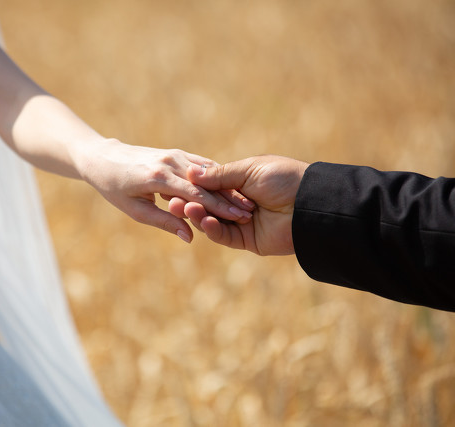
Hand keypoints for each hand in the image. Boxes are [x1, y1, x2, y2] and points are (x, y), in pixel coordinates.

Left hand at [79, 139, 253, 242]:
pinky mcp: (175, 153)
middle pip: (207, 183)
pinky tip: (232, 187)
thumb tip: (190, 237)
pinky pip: (201, 165)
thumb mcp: (136, 210)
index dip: (220, 207)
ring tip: (246, 201)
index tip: (239, 218)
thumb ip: (164, 222)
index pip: (197, 195)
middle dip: (230, 198)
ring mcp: (174, 155)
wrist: (104, 158)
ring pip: (208, 172)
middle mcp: (170, 163)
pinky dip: (217, 177)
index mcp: (159, 178)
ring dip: (227, 186)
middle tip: (251, 212)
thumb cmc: (115, 188)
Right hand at [168, 155, 308, 254]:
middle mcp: (238, 203)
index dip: (192, 187)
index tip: (173, 185)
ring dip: (197, 216)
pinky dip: (212, 229)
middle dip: (189, 203)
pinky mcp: (246, 241)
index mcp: (240, 183)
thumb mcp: (249, 170)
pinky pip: (224, 236)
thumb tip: (190, 172)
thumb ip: (219, 175)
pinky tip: (204, 221)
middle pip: (207, 206)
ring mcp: (241, 223)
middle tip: (172, 201)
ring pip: (212, 221)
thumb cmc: (284, 179)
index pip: (209, 187)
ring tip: (184, 209)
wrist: (309, 203)